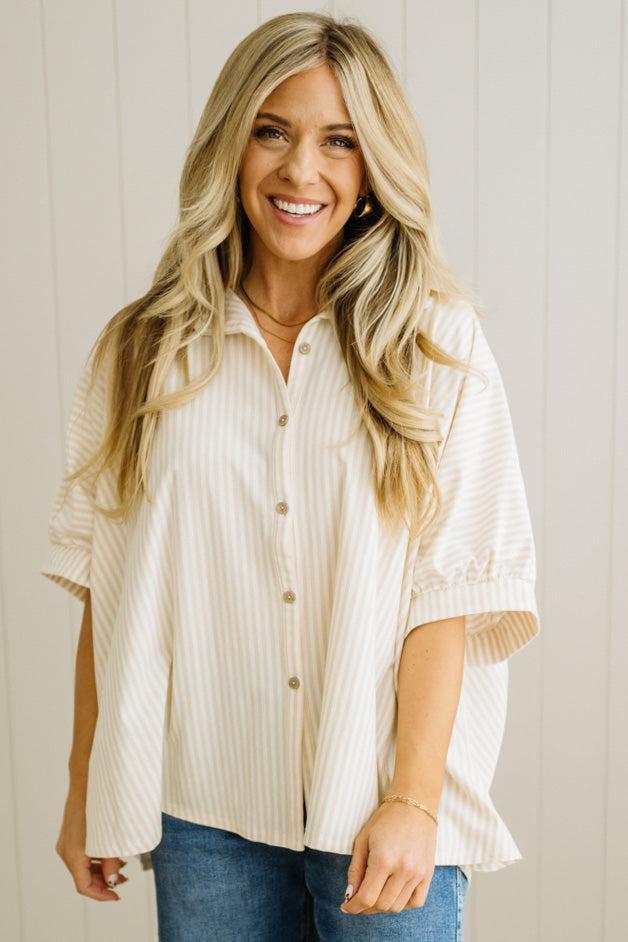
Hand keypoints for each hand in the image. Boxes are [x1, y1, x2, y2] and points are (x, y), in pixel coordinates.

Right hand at [56, 791, 128, 900]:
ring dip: (102, 870)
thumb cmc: (100, 806)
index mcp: (73, 854)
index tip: (117, 895)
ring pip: (83, 865)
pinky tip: (113, 853)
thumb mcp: (110, 839)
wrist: (87, 778)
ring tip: (124, 867)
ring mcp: (67, 840)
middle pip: (83, 877)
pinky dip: (97, 858)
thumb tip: (114, 881)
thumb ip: (111, 863)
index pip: (84, 886)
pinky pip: (83, 853)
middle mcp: (66, 850)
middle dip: (104, 882)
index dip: (101, 894)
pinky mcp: (72, 832)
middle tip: (125, 880)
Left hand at [339, 800, 436, 914]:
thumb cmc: (385, 819)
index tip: (345, 907)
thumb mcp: (363, 839)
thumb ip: (356, 869)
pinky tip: (393, 894)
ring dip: (382, 906)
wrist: (414, 804)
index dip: (353, 907)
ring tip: (374, 894)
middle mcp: (403, 870)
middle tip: (357, 900)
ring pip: (397, 907)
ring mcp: (418, 873)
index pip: (366, 897)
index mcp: (383, 860)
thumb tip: (350, 895)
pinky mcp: (428, 874)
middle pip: (381, 905)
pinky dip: (403, 904)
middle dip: (365, 907)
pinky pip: (416, 902)